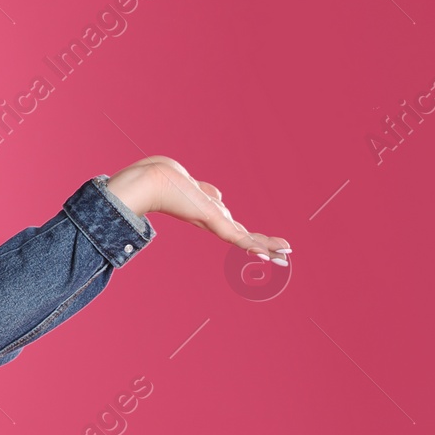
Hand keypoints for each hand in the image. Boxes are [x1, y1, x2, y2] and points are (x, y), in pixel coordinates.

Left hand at [106, 156, 290, 263]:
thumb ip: (206, 191)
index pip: (232, 225)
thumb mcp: (192, 184)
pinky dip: (255, 245)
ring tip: (284, 257)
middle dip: (263, 244)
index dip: (249, 235)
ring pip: (245, 238)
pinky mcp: (212, 220)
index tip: (264, 245)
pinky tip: (269, 255)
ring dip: (267, 247)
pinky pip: (238, 236)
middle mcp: (210, 219)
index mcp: (207, 211)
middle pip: (242, 234)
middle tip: (282, 257)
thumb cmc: (165, 177)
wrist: (151, 181)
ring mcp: (212, 221)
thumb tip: (217, 195)